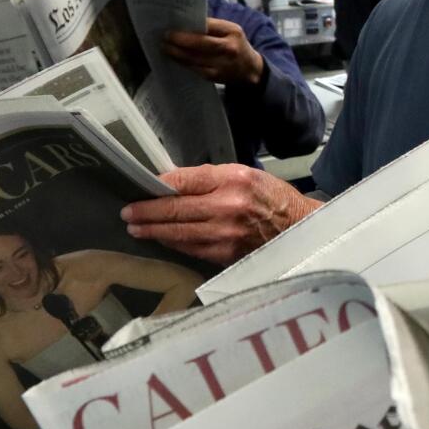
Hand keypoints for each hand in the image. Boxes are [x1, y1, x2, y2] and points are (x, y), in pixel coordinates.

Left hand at [121, 164, 319, 264]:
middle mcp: (227, 206)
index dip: (157, 185)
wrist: (300, 229)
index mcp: (233, 179)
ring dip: (153, 231)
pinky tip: (162, 239)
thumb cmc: (273, 199)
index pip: (184, 180)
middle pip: (175, 209)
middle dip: (146, 212)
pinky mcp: (226, 254)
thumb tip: (174, 184)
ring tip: (136, 228)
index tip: (141, 187)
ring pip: (178, 232)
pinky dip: (173, 243)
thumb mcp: (246, 174)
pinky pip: (190, 249)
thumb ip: (210, 178)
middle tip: (127, 213)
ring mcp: (225, 234)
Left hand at [163, 19, 264, 84]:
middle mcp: (228, 48)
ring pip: (193, 58)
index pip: (207, 26)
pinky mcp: (214, 76)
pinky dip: (182, 62)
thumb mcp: (231, 31)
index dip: (189, 27)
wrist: (250, 70)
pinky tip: (174, 57)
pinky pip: (194, 68)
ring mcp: (222, 64)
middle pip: (199, 43)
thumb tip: (186, 24)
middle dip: (179, 40)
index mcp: (232, 32)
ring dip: (176, 52)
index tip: (173, 25)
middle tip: (165, 37)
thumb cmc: (236, 45)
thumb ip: (213, 27)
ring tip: (165, 47)